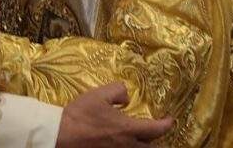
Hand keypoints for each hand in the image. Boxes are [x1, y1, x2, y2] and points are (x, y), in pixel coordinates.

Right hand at [56, 83, 172, 146]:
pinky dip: (130, 147)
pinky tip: (124, 141)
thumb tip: (127, 96)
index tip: (170, 119)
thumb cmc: (81, 114)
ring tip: (141, 137)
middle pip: (150, 147)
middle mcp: (127, 146)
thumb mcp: (100, 94)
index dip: (166, 125)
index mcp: (128, 129)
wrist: (61, 134)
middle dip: (156, 138)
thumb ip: (118, 91)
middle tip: (155, 129)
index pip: (156, 130)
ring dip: (143, 145)